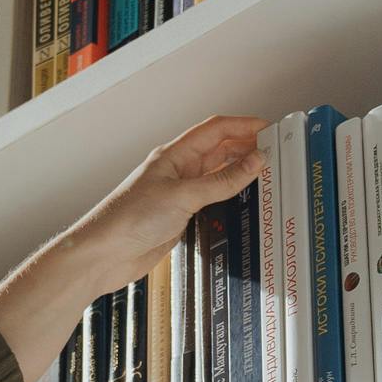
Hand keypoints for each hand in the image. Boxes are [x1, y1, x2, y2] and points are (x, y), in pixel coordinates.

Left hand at [0, 116, 265, 378]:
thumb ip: (221, 181)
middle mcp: (178, 170)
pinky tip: (245, 199)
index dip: (244, 125)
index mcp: (174, 155)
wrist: (103, 255)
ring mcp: (179, 193)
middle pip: (218, 149)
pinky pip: (211, 198)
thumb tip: (255, 162)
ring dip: (240, 171)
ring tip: (268, 172)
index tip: (271, 129)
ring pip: (216, 174)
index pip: (215, 129)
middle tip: (277, 152)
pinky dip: (230, 195)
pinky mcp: (180, 216)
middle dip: (246, 147)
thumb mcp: (182, 196)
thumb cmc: (128, 219)